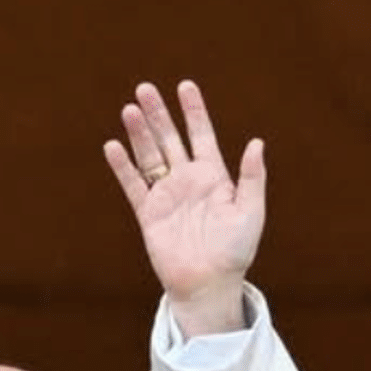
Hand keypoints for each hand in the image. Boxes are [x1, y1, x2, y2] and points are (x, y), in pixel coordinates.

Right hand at [104, 80, 266, 336]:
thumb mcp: (251, 211)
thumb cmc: (236, 250)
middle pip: (170, 139)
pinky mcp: (149, 213)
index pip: (202, 135)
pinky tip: (113, 146)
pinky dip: (123, 167)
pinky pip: (134, 185)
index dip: (194, 111)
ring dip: (139, 134)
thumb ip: (252, 177)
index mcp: (214, 176)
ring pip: (150, 156)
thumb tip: (257, 142)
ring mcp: (167, 195)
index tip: (185, 86)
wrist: (209, 284)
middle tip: (145, 88)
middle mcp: (188, 180)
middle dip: (159, 114)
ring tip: (130, 109)